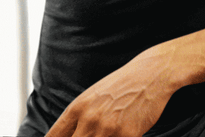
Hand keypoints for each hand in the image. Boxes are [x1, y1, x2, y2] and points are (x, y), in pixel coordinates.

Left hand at [45, 50, 176, 136]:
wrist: (150, 75)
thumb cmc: (120, 86)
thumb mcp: (92, 97)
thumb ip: (78, 118)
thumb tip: (68, 135)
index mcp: (77, 108)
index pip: (54, 136)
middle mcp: (89, 119)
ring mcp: (108, 128)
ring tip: (106, 135)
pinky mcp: (128, 135)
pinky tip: (120, 135)